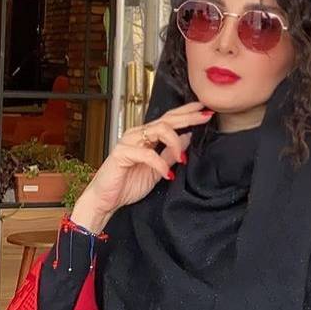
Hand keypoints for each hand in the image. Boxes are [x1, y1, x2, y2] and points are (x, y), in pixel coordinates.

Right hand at [71, 102, 212, 231]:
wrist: (106, 200)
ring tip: (182, 158)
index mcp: (147, 136)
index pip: (169, 119)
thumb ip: (171, 153)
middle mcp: (138, 134)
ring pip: (158, 129)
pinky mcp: (121, 153)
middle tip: (205, 116)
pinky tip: (167, 174)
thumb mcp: (159, 168)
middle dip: (188, 117)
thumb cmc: (128, 184)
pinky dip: (160, 163)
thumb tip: (189, 136)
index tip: (204, 109)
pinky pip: (147, 154)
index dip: (187, 112)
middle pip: (167, 120)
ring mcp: (129, 142)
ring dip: (175, 142)